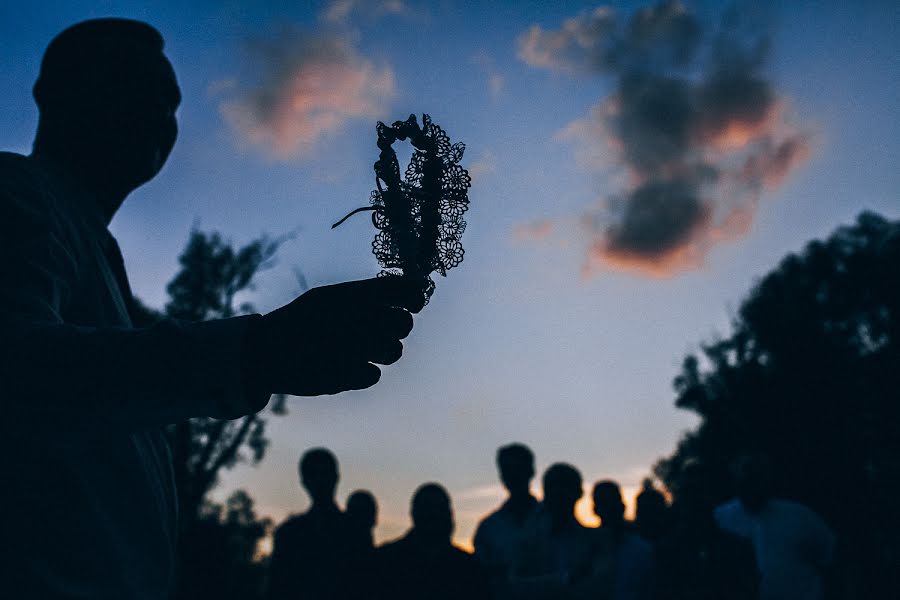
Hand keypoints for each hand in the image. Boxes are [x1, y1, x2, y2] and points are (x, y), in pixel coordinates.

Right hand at [242, 276, 423, 396]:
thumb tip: (408, 291)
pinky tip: (345, 366)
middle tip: (382, 331)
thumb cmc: (301, 320)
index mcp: (352, 294)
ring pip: (395, 351)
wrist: (264, 351)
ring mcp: (354, 348)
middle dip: (398, 328)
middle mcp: (357, 318)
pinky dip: (363, 373)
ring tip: (362, 349)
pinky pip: (375, 375)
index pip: (405, 290)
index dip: (414, 298)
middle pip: (404, 324)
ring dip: (384, 351)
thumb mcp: (328, 296)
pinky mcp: (348, 376)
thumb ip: (365, 294)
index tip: (413, 304)